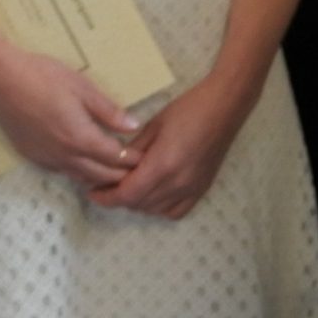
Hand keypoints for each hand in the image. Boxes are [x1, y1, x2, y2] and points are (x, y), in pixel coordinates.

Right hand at [0, 44, 142, 188]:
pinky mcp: (31, 156)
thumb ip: (109, 111)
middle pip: (100, 175)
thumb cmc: (43, 77)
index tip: (147, 160)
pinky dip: (78, 171)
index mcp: (80, 138)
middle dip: (121, 175)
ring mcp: (45, 158)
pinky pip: (61, 171)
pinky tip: (85, 163)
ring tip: (115, 171)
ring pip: (79, 177)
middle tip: (137, 171)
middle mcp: (64, 156)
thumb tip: (134, 126)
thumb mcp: (83, 88)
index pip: (115, 158)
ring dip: (99, 177)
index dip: (133, 161)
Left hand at [87, 76, 253, 219]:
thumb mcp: (153, 126)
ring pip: (155, 210)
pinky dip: (160, 208)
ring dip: (138, 203)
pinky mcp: (202, 188)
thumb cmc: (187, 110)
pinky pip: (175, 211)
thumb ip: (132, 150)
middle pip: (138, 204)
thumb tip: (114, 166)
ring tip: (129, 187)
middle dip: (119, 198)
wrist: (224, 107)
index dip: (106, 197)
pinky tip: (155, 195)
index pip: (127, 194)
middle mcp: (177, 183)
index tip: (93, 192)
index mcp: (162, 165)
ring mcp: (191, 188)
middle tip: (106, 186)